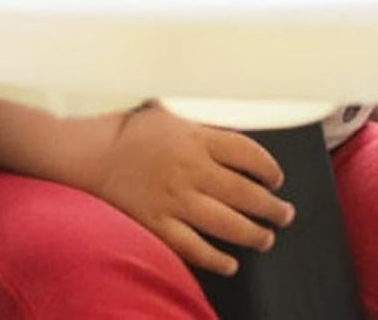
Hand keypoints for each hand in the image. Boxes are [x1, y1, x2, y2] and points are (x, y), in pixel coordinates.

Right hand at [95, 104, 293, 275]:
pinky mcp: (157, 224)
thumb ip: (204, 126)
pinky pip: (192, 247)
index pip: (247, 154)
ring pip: (225, 222)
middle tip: (285, 214)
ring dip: (252, 233)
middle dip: (270, 206)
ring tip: (267, 238)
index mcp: (198, 138)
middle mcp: (192, 169)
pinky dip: (214, 258)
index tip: (276, 179)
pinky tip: (231, 263)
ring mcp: (175, 199)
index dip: (268, 169)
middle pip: (244, 192)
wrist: (92, 154)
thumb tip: (231, 132)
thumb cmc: (133, 131)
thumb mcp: (175, 114)